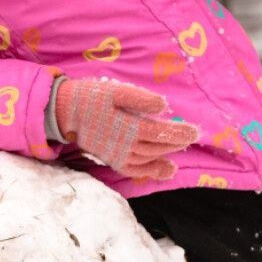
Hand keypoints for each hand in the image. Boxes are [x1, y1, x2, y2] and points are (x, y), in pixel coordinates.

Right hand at [53, 76, 198, 182]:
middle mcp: (126, 144)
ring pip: (150, 157)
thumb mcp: (114, 90)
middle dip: (177, 141)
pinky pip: (137, 169)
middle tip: (192, 135)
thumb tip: (164, 106)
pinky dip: (153, 171)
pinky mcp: (113, 160)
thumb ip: (140, 98)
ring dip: (168, 152)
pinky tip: (167, 168)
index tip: (195, 131)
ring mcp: (119, 155)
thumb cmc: (91, 97)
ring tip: (181, 146)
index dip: (179, 132)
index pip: (160, 131)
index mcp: (128, 125)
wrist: (65, 113)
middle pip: (158, 145)